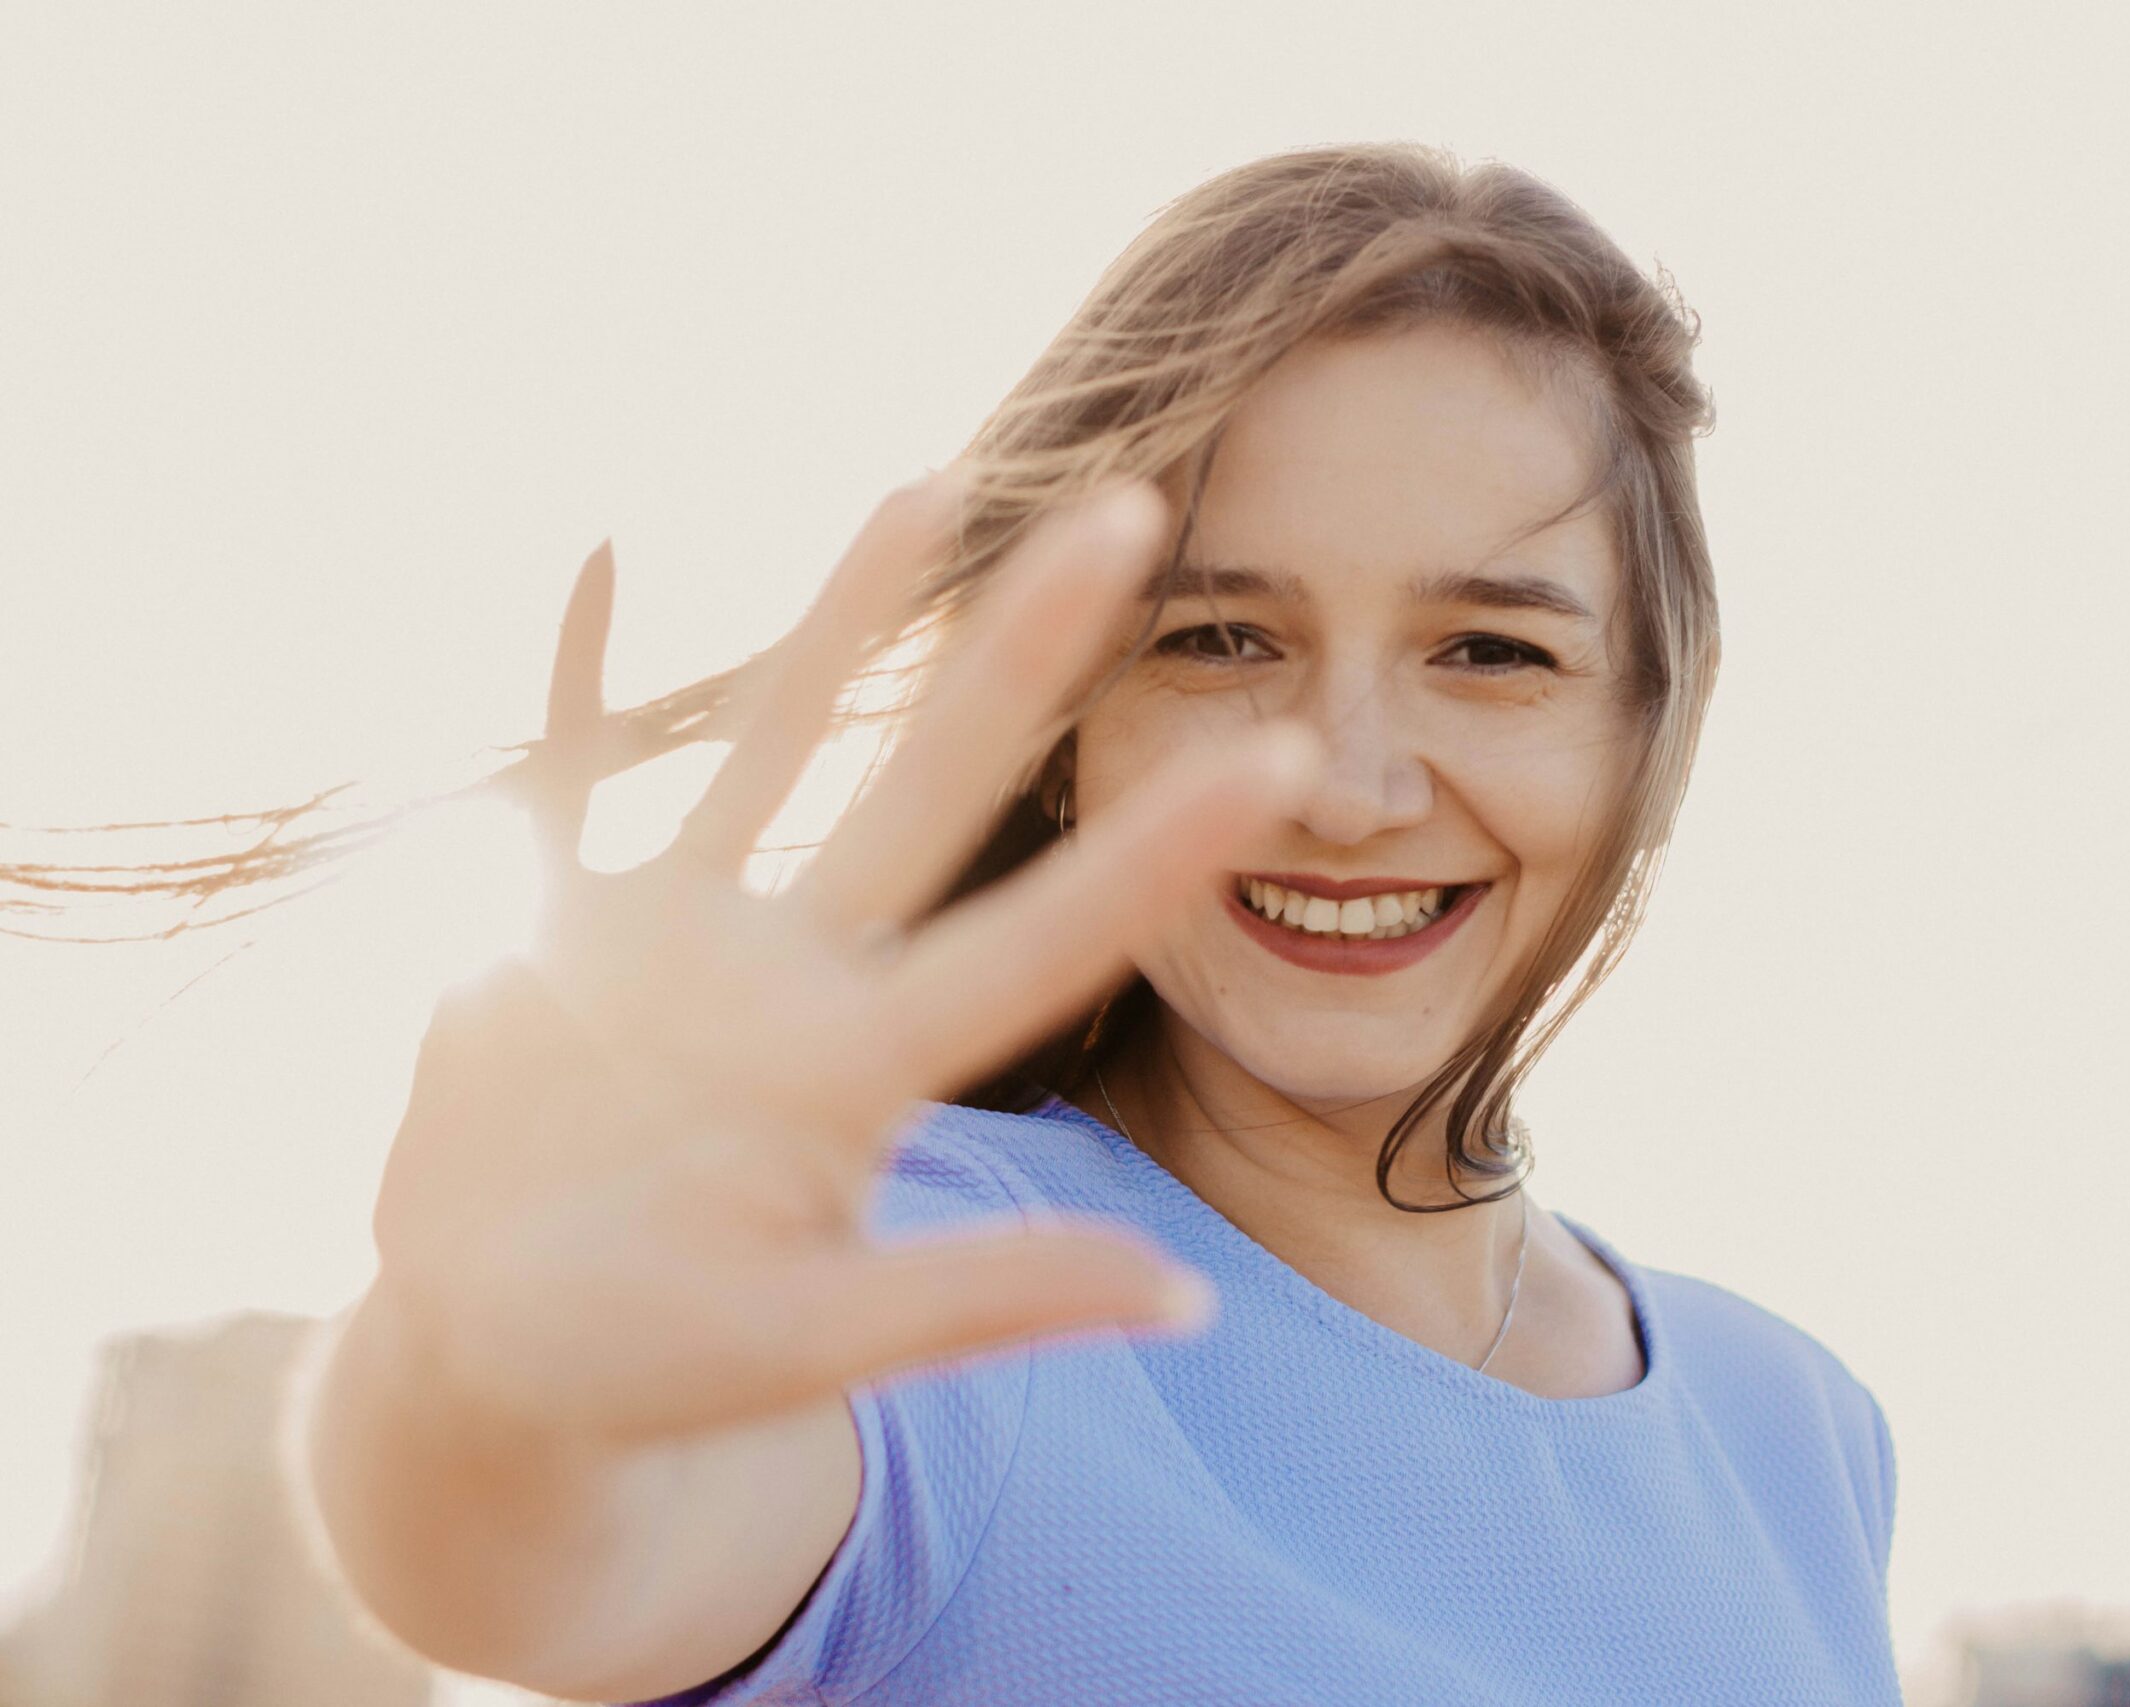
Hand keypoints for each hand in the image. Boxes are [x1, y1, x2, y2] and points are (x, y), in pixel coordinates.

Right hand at [368, 469, 1316, 1448]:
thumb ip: (975, 1303)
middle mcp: (800, 974)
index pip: (1044, 939)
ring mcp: (683, 935)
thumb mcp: (804, 1343)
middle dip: (1028, 647)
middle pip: (939, 780)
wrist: (496, 1356)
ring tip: (934, 477)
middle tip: (1135, 508)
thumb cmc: (651, 1371)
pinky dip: (580, 676)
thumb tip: (1192, 1301)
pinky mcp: (557, 924)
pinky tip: (608, 552)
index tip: (1280, 750)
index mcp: (863, 1070)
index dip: (1158, 849)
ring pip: (782, 736)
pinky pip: (571, 773)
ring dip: (847, 610)